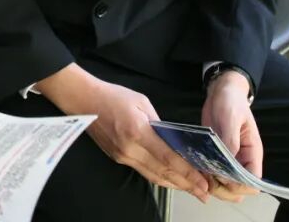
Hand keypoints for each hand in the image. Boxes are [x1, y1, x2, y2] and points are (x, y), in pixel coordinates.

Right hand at [37, 64, 209, 201]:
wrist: (84, 101)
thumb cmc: (113, 96)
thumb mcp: (141, 102)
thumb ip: (159, 123)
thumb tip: (173, 140)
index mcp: (138, 131)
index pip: (168, 158)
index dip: (187, 172)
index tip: (203, 181)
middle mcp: (130, 149)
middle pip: (163, 172)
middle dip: (186, 184)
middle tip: (204, 193)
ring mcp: (122, 156)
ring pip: (153, 175)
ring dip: (174, 185)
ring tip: (192, 191)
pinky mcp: (117, 158)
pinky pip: (143, 171)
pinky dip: (160, 178)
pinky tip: (171, 180)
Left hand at [201, 70, 261, 202]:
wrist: (221, 92)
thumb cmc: (230, 102)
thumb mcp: (230, 118)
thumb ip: (230, 142)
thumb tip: (227, 166)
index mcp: (252, 153)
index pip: (253, 182)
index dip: (239, 185)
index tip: (223, 178)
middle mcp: (241, 160)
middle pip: (238, 189)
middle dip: (223, 189)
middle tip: (206, 179)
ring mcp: (228, 160)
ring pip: (224, 185)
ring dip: (211, 184)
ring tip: (198, 175)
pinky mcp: (215, 156)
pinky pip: (211, 173)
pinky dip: (203, 176)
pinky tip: (193, 170)